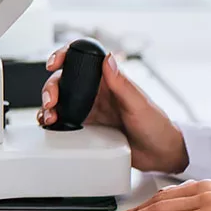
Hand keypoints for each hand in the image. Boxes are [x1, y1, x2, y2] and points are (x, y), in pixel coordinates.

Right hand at [38, 49, 188, 174]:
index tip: (54, 63)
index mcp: (109, 80)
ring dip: (49, 106)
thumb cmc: (157, 126)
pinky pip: (65, 122)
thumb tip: (109, 59)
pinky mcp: (88, 128)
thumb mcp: (139, 104)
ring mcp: (91, 110)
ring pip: (61, 101)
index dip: (64, 56)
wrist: (161, 155)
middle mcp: (97, 92)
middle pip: (65, 81)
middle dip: (51, 88)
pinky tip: (51, 127)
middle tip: (51, 101)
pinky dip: (54, 123)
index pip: (82, 60)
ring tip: (49, 117)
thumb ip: (122, 83)